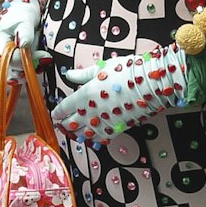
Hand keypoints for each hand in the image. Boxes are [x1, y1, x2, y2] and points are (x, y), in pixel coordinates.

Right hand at [0, 0, 50, 76]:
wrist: (25, 8)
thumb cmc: (24, 11)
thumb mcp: (26, 19)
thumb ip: (25, 33)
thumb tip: (24, 46)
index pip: (10, 59)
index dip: (27, 59)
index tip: (45, 55)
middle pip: (15, 67)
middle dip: (31, 61)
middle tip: (44, 51)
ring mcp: (5, 58)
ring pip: (20, 70)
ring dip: (33, 63)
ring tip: (39, 47)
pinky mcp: (13, 61)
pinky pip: (24, 68)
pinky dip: (34, 63)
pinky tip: (40, 54)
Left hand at [50, 45, 191, 143]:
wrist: (150, 84)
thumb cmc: (126, 71)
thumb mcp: (101, 68)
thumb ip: (82, 74)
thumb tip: (69, 75)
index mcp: (84, 95)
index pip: (65, 108)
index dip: (58, 112)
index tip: (55, 113)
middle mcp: (91, 112)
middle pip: (71, 124)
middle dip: (64, 124)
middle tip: (61, 123)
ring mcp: (104, 123)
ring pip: (84, 134)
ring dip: (77, 133)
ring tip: (74, 131)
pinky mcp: (116, 129)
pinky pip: (100, 138)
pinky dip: (94, 139)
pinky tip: (93, 137)